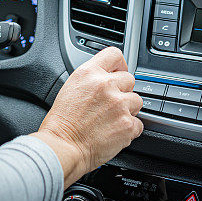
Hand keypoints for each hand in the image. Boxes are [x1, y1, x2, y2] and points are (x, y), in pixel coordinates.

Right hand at [31, 47, 142, 187]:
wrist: (63, 146)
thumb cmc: (62, 122)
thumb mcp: (71, 87)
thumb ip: (91, 79)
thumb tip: (106, 77)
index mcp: (89, 73)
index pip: (114, 54)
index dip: (119, 64)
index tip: (118, 72)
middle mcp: (106, 85)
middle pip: (129, 79)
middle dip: (123, 91)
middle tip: (110, 103)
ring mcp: (119, 104)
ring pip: (137, 100)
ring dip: (128, 109)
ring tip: (111, 119)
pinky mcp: (127, 124)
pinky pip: (138, 123)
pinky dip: (129, 129)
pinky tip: (114, 131)